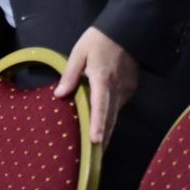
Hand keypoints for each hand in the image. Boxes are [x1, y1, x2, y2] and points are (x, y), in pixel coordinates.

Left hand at [54, 26, 138, 144]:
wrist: (127, 31)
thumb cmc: (99, 40)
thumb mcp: (79, 53)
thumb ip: (70, 74)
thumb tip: (59, 95)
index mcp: (102, 78)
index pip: (100, 106)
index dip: (99, 124)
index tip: (97, 142)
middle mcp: (117, 88)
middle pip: (111, 118)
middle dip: (104, 137)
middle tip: (96, 157)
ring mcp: (126, 90)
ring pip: (115, 113)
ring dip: (108, 128)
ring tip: (98, 145)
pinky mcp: (130, 89)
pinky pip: (118, 106)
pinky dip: (111, 115)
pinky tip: (103, 122)